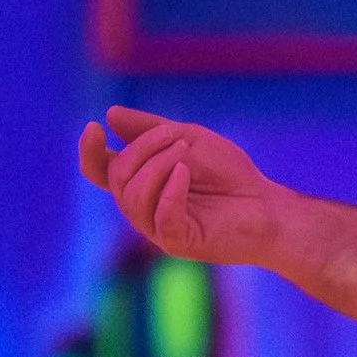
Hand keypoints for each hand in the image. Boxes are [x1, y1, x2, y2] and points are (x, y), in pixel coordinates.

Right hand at [77, 105, 288, 268]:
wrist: (267, 204)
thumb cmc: (230, 175)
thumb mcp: (190, 138)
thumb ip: (151, 129)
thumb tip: (111, 114)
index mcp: (142, 182)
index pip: (101, 172)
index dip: (89, 153)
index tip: (94, 127)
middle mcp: (144, 208)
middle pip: (118, 177)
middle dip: (144, 148)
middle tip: (180, 138)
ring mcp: (158, 227)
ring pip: (133, 196)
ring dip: (158, 165)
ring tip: (187, 155)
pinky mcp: (178, 242)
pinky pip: (160, 216)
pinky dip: (171, 189)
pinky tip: (186, 173)